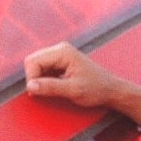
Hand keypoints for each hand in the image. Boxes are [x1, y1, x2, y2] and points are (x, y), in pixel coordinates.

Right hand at [23, 42, 140, 122]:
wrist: (111, 89)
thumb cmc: (96, 89)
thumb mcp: (73, 90)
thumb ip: (50, 87)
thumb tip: (30, 86)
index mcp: (62, 52)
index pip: (32, 61)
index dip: (32, 78)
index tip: (40, 92)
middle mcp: (60, 49)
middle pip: (32, 61)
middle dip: (35, 78)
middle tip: (45, 92)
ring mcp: (60, 54)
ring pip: (36, 65)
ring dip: (40, 79)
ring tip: (55, 89)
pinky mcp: (60, 61)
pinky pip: (43, 69)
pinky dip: (45, 79)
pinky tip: (57, 86)